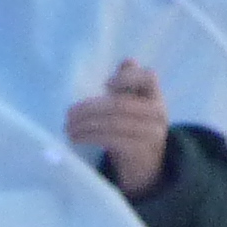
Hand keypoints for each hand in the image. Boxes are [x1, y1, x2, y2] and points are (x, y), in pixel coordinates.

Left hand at [64, 60, 169, 198]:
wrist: (147, 165)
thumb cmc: (134, 128)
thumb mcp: (135, 104)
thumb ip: (129, 84)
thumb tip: (127, 61)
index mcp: (155, 95)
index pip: (148, 77)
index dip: (127, 77)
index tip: (105, 84)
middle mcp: (158, 112)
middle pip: (120, 104)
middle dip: (90, 108)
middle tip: (69, 113)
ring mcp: (150, 133)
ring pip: (113, 123)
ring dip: (86, 125)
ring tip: (69, 126)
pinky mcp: (139, 151)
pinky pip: (111, 140)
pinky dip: (90, 137)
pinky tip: (77, 137)